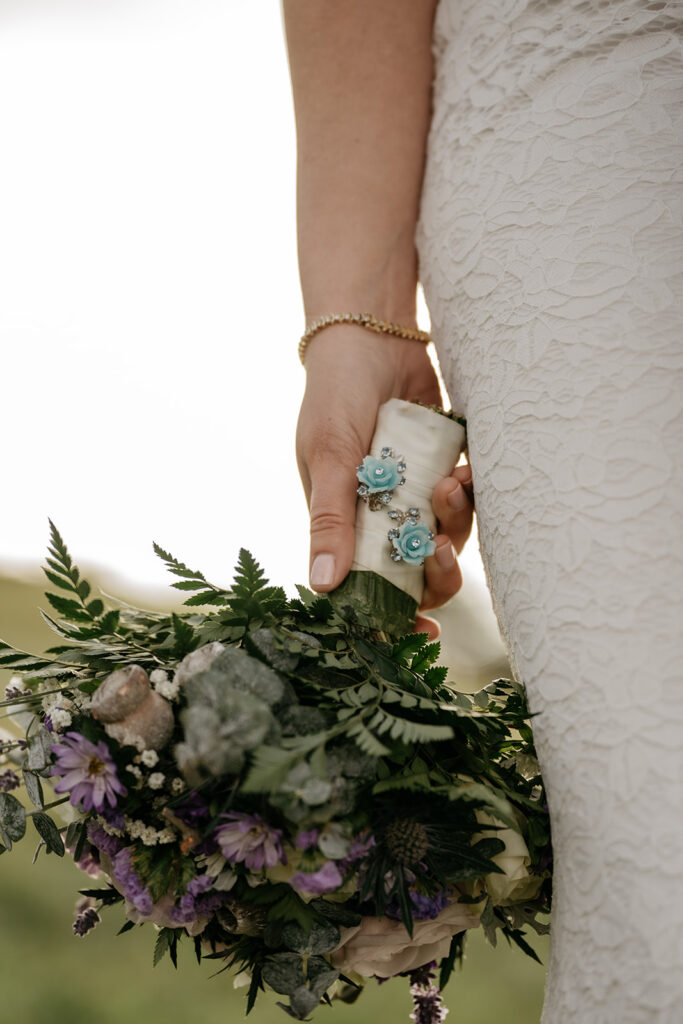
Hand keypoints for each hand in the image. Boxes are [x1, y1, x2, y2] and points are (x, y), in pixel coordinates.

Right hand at [297, 327, 474, 636]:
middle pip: (419, 569)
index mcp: (346, 522)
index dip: (395, 614)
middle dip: (437, 572)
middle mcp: (383, 513)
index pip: (369, 584)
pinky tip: (464, 471)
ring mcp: (416, 490)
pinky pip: (469, 498)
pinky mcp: (446, 465)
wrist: (372, 334)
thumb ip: (331, 519)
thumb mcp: (328, 456)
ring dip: (454, 522)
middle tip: (440, 553)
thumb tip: (323, 586)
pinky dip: (471, 492)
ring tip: (449, 485)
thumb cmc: (335, 394)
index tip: (423, 631)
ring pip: (448, 534)